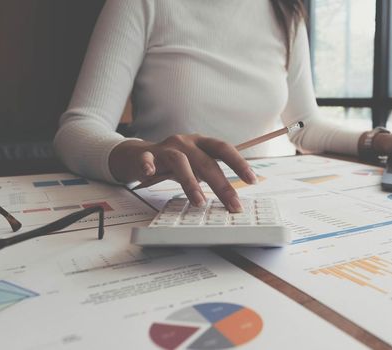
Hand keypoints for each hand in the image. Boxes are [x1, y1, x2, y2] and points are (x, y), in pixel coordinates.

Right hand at [109, 135, 257, 211]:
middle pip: (206, 161)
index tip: (253, 180)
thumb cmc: (173, 163)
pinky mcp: (145, 156)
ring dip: (191, 183)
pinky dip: (148, 165)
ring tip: (199, 202)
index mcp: (201, 143)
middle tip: (233, 204)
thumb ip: (210, 173)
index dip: (239, 163)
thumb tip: (232, 197)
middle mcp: (185, 142)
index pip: (224, 149)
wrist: (138, 155)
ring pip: (180, 162)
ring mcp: (165, 148)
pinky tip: (150, 174)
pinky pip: (146, 159)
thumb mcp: (195, 164)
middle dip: (222, 185)